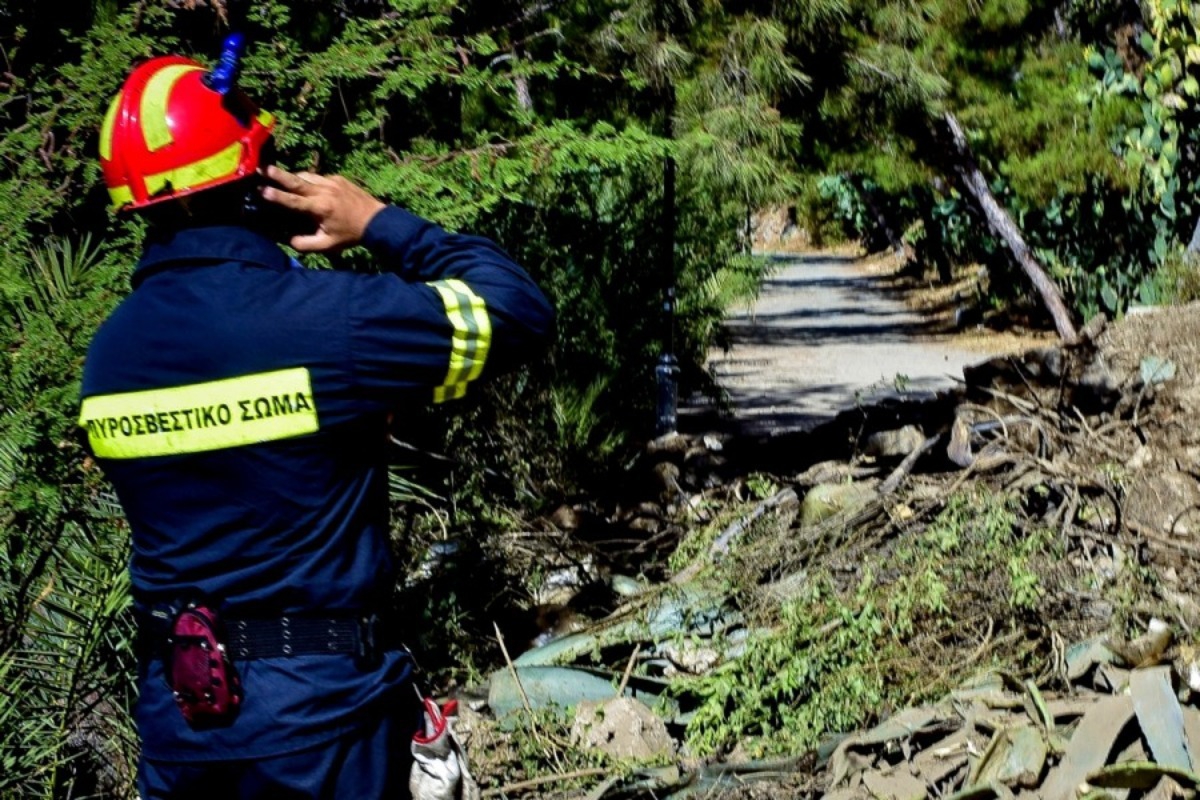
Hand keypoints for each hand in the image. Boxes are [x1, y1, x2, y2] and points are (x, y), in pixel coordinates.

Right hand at [259, 165, 386, 252]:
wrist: (377, 220)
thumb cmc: (351, 235)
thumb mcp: (328, 245)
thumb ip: (306, 244)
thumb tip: (288, 241)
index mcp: (321, 208)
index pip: (294, 201)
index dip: (277, 196)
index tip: (262, 190)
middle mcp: (325, 191)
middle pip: (297, 180)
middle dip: (278, 174)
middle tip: (262, 168)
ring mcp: (332, 182)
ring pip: (306, 176)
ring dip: (292, 176)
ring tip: (276, 174)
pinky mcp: (338, 178)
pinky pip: (318, 177)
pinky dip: (309, 180)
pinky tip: (304, 184)